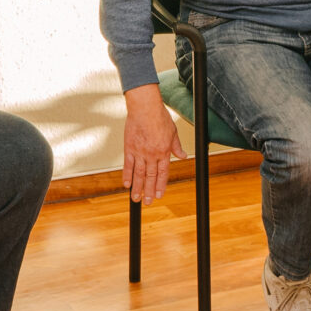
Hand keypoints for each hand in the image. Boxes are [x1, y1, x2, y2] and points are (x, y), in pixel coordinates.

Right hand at [122, 84, 183, 202]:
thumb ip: (176, 146)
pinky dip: (127, 175)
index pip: (163, 173)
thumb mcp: (173, 132)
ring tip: (136, 198)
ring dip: (138, 187)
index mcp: (164, 151)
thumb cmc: (159, 117)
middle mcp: (152, 154)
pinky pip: (128, 165)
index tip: (159, 195)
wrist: (145, 108)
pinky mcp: (129, 147)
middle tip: (147, 202)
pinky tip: (126, 184)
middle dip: (149, 191)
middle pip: (151, 177)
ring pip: (139, 174)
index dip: (161, 185)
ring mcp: (140, 152)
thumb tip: (184, 156)